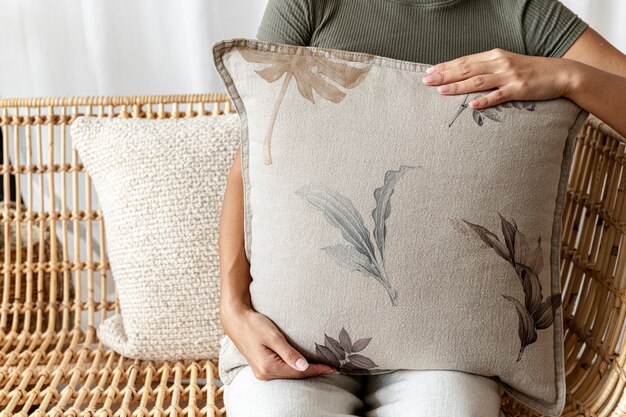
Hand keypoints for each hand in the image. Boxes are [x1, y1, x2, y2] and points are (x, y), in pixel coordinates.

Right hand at [220, 303, 337, 379]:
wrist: (236, 320)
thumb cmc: (254, 324)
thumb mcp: (273, 336)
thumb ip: (289, 353)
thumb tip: (305, 366)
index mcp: (268, 367)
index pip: (299, 372)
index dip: (317, 370)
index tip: (333, 368)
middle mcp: (264, 374)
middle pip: (295, 376)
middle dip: (314, 372)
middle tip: (332, 368)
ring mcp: (262, 372)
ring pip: (289, 374)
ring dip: (305, 371)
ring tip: (322, 367)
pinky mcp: (261, 367)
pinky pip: (283, 370)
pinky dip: (294, 368)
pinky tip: (303, 365)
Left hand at [421, 48, 575, 109]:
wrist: (561, 73)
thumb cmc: (530, 71)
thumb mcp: (507, 64)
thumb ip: (487, 68)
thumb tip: (465, 75)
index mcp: (495, 56)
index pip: (465, 60)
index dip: (446, 66)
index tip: (429, 71)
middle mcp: (499, 63)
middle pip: (467, 69)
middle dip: (445, 75)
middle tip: (426, 80)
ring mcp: (509, 76)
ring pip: (478, 81)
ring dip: (458, 86)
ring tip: (441, 91)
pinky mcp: (519, 89)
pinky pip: (498, 95)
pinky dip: (484, 100)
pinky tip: (472, 105)